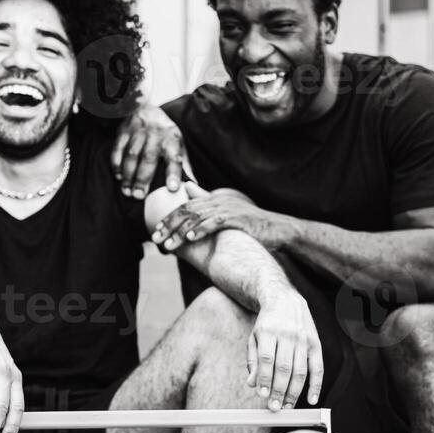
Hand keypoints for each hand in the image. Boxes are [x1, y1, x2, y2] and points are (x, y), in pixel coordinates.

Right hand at [111, 104, 184, 198]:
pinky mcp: (123, 131)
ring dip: (128, 175)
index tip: (173, 188)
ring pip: (132, 155)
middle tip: (139, 196)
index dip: (174, 173)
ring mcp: (138, 132)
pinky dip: (117, 163)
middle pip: (149, 158)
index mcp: (172, 140)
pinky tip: (118, 177)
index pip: (174, 158)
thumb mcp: (178, 144)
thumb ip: (184, 165)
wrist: (146, 108)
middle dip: (143, 178)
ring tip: (127, 191)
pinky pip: (118, 149)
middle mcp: (156, 135)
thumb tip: (193, 185)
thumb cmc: (165, 134)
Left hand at [151, 188, 295, 252]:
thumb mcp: (228, 214)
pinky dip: (200, 230)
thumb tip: (188, 188)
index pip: (185, 206)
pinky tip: (189, 238)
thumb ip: (208, 203)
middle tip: (155, 238)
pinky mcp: (237, 219)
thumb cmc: (252, 226)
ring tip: (167, 245)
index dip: (168, 218)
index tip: (155, 232)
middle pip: (187, 210)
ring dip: (179, 232)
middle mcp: (219, 200)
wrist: (279, 230)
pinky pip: (214, 223)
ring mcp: (228, 209)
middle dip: (168, 225)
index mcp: (215, 199)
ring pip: (197, 218)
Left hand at [247, 291, 323, 410]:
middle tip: (274, 407)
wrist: (286, 300)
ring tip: (287, 406)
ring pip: (300, 370)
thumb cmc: (267, 324)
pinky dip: (315, 385)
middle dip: (279, 390)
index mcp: (269, 331)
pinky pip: (317, 368)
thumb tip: (253, 385)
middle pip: (284, 367)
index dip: (265, 378)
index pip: (267, 358)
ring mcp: (304, 339)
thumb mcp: (254, 338)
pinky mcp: (315, 344)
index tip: (263, 395)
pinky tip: (311, 400)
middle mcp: (288, 335)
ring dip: (294, 392)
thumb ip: (253, 361)